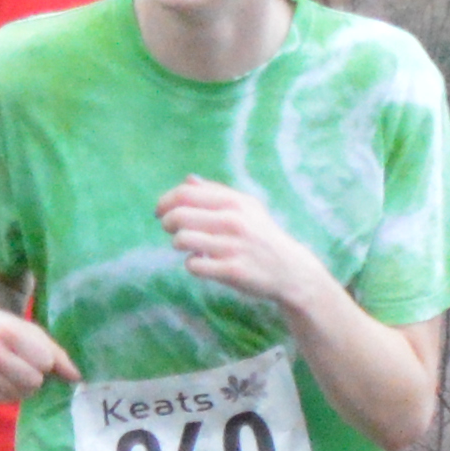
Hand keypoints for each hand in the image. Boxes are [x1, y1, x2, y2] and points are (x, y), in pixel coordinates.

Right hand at [0, 289, 67, 402]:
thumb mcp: (27, 329)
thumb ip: (54, 352)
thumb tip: (76, 378)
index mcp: (6, 332)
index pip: (45, 362)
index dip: (46, 361)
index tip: (38, 355)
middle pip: (34, 381)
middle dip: (36, 375)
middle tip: (26, 366)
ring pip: (21, 393)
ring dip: (23, 386)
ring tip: (13, 372)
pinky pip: (6, 400)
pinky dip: (9, 392)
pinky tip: (2, 379)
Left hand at [156, 175, 329, 318]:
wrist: (290, 269)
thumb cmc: (261, 235)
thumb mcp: (246, 207)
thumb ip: (215, 192)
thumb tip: (187, 179)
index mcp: (235, 201)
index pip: (185, 193)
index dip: (165, 202)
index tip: (160, 211)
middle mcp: (234, 221)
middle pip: (178, 215)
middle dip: (167, 223)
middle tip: (170, 230)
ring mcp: (232, 246)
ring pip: (182, 240)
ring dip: (179, 244)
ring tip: (190, 246)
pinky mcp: (231, 270)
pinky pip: (193, 265)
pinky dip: (192, 264)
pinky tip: (203, 262)